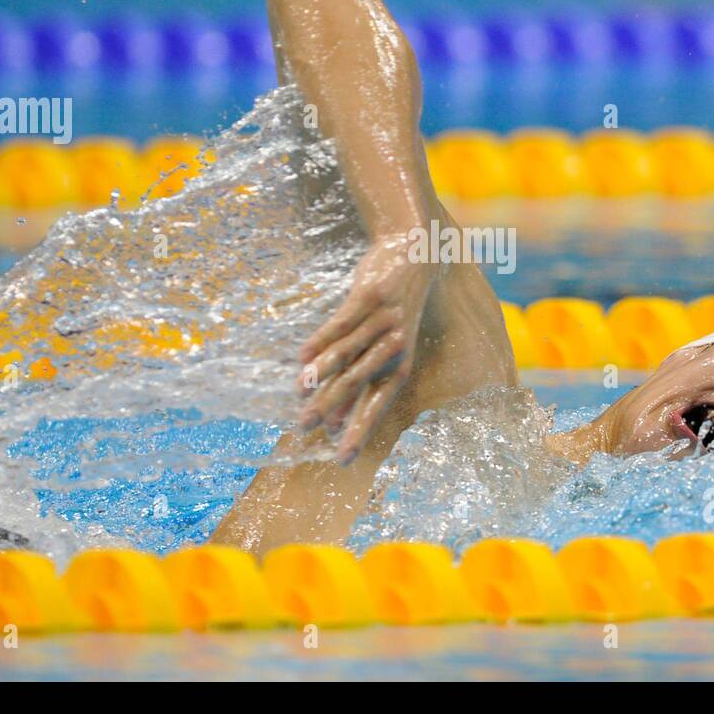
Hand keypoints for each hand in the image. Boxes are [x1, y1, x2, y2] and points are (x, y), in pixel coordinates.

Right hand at [297, 232, 436, 462]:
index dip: (358, 432)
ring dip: (320, 374)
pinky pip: (341, 323)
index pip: (376, 406)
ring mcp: (382, 321)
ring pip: (345, 354)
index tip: (341, 459)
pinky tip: (302, 357)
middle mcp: (393, 346)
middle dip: (329, 407)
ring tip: (298, 393)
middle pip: (356, 383)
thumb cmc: (395, 311)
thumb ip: (360, 382)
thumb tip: (333, 420)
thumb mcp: (385, 348)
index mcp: (399, 365)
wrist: (415, 254)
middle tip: (304, 428)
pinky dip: (321, 340)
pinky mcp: (369, 297)